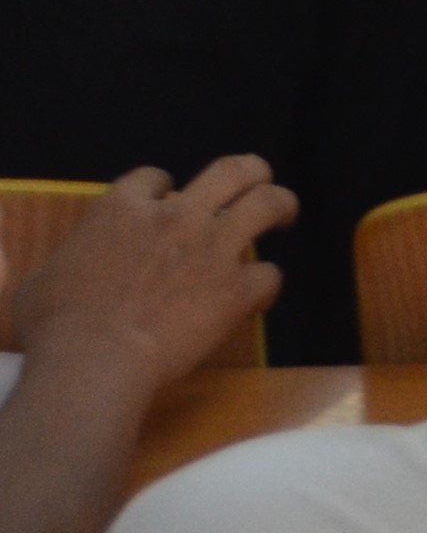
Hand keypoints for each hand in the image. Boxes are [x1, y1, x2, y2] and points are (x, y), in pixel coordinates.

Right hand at [0, 160, 293, 532]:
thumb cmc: (54, 327)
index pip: (152, 178)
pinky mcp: (236, 287)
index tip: (167, 198)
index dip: (162, 187)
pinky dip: (265, 284)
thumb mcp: (36, 283)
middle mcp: (175, 216)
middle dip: (249, 171)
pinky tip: (257, 293)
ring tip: (283, 214)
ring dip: (279, 204)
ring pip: (267, 203)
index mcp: (121, 210)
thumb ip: (62, 264)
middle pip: (232, 171)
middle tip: (256, 181)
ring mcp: (212, 248)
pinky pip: (268, 275)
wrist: (93, 362)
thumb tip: (52, 268)